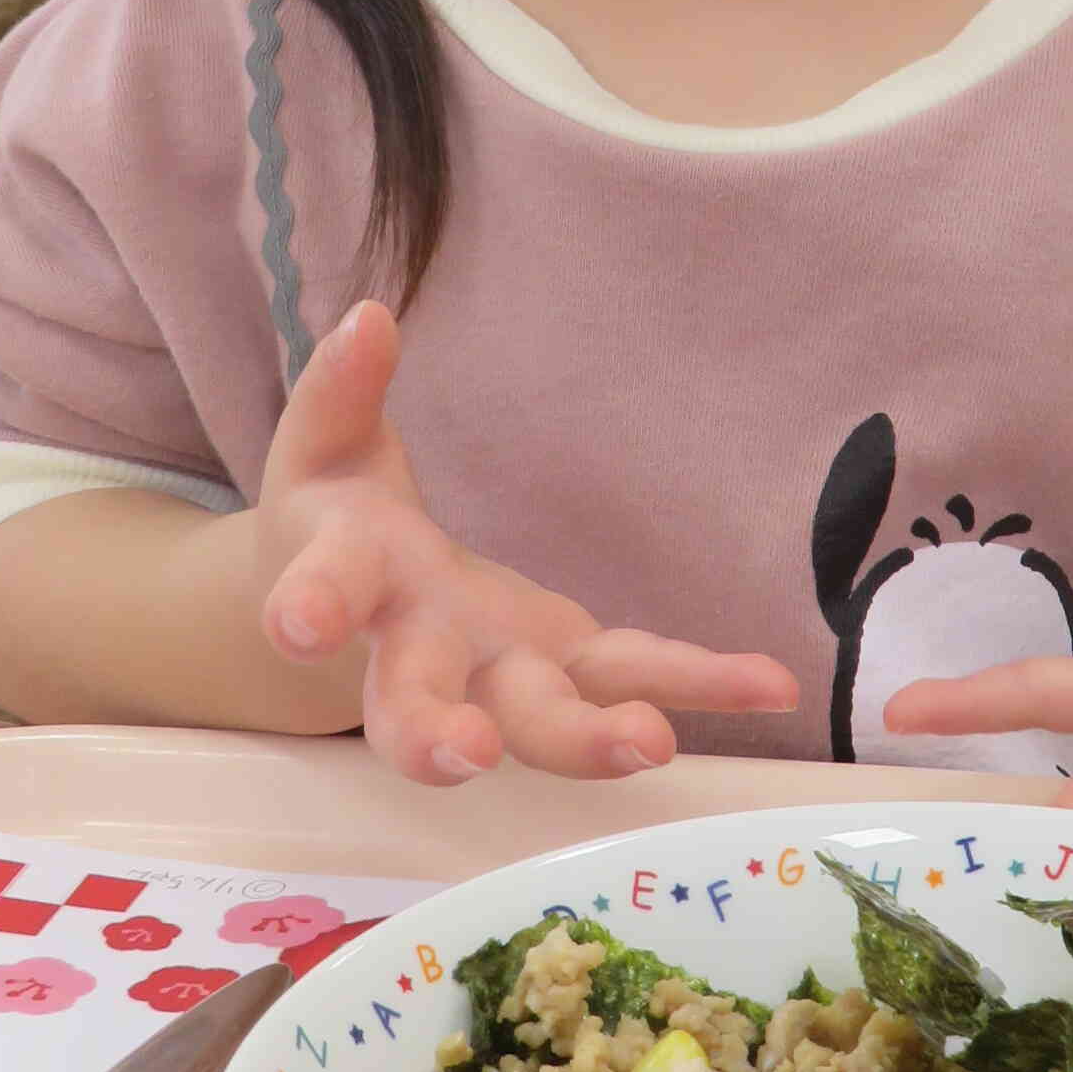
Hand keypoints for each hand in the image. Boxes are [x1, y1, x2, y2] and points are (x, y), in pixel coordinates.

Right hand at [257, 302, 795, 787]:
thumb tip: (368, 318)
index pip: (326, 591)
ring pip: (537, 722)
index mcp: (351, 586)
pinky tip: (773, 685)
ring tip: (650, 741)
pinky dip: (703, 683)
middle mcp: (420, 653)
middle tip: (469, 753)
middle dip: (437, 735)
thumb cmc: (337, 519)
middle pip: (420, 705)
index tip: (300, 627)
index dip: (309, 606)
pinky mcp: (570, 670)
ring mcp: (499, 676)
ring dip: (588, 740)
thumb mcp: (323, 448)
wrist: (353, 616)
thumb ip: (339, 390)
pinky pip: (636, 675)